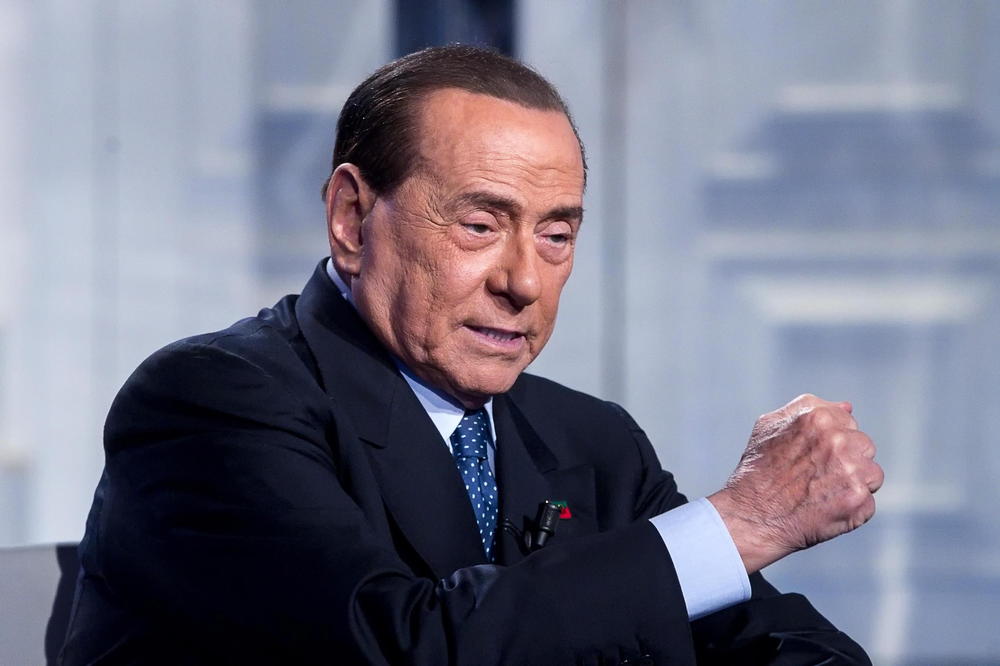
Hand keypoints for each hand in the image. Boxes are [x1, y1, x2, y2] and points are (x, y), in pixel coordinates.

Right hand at [708, 394, 883, 573]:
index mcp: (818, 416)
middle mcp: (838, 439)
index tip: (812, 458)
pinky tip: (825, 509)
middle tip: (817, 477)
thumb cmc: (757, 471)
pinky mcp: (858, 498)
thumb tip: (846, 407)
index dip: (832, 442)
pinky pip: (868, 502)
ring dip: (853, 484)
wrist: (751, 515)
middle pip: (864, 446)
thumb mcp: (770, 427)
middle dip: (847, 461)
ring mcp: (851, 469)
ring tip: (822, 494)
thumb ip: (807, 409)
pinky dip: (851, 508)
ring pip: (872, 473)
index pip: (848, 422)